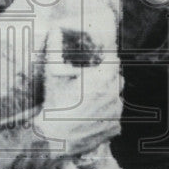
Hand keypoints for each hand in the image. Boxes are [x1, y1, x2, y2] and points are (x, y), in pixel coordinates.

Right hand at [35, 34, 122, 158]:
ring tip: (86, 104)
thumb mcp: (52, 73)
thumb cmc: (53, 103)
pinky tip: (89, 119)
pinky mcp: (116, 128)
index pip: (113, 61)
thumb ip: (55, 48)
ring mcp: (116, 113)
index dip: (102, 62)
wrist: (53, 138)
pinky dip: (105, 117)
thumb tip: (54, 29)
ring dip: (106, 98)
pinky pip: (114, 117)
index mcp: (103, 78)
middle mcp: (114, 94)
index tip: (92, 67)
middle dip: (105, 79)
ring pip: (116, 98)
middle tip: (87, 85)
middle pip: (116, 79)